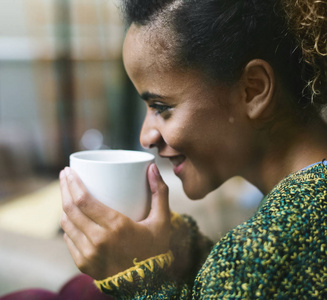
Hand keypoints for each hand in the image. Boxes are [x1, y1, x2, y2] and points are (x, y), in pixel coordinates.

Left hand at [59, 163, 170, 279]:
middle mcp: (98, 241)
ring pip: (66, 224)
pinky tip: (71, 216)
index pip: (83, 200)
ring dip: (64, 205)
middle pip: (70, 209)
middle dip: (64, 188)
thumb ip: (160, 192)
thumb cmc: (155, 250)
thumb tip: (152, 168)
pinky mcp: (83, 264)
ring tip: (67, 193)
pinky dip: (68, 225)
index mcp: (116, 227)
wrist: (147, 285)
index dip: (72, 183)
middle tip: (65, 176)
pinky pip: (69, 239)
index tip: (69, 171)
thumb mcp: (162, 221)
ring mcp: (88, 254)